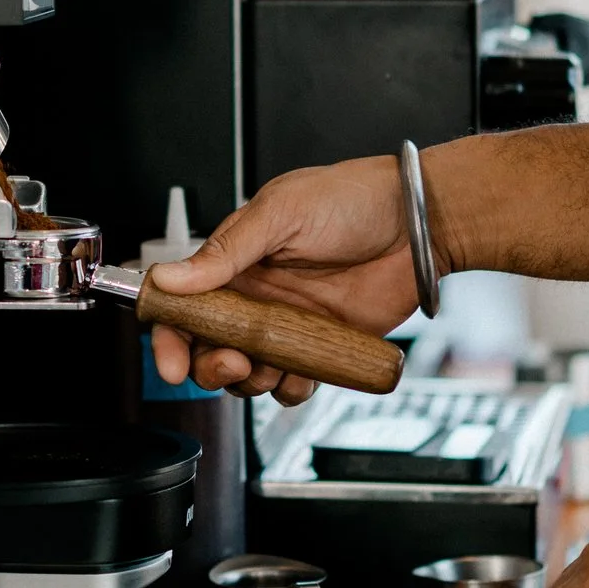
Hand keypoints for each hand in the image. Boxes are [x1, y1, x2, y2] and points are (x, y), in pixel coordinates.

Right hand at [147, 155, 424, 405]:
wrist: (418, 223)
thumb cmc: (353, 200)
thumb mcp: (281, 213)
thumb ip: (226, 250)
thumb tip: (170, 276)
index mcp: (235, 262)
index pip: (184, 305)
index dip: (171, 337)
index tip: (171, 363)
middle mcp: (256, 297)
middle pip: (210, 349)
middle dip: (211, 368)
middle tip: (233, 363)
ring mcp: (288, 325)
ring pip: (249, 373)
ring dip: (250, 382)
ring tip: (269, 366)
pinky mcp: (320, 347)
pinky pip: (294, 382)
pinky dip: (292, 387)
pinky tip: (304, 372)